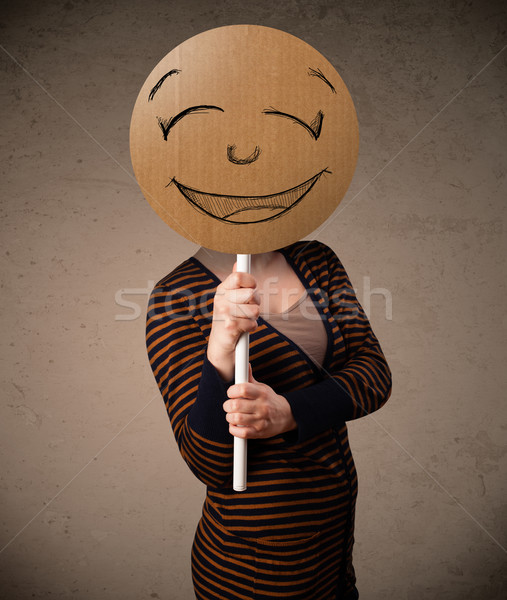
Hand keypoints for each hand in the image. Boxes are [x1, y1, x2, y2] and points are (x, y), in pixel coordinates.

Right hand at [207, 265, 259, 380]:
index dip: (251, 282)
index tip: (252, 288)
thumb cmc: (230, 317)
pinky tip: (243, 329)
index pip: (239, 276)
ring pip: (254, 310)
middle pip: (250, 293)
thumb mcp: (231, 297)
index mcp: (222, 289)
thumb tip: (238, 264)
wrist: (220, 343)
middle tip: (248, 308)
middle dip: (255, 302)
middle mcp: (220, 299)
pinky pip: (252, 323)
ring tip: (244, 319)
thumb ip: (236, 281)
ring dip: (253, 317)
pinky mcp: (229, 327)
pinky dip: (251, 327)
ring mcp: (223, 313)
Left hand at [223, 365, 296, 438]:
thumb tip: (244, 365)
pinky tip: (234, 425)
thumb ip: (250, 378)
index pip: (242, 389)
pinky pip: (242, 433)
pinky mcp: (259, 432)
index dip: (232, 390)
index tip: (231, 393)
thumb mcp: (262, 387)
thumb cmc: (270, 400)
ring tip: (232, 415)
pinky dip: (234, 429)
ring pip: (237, 419)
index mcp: (262, 393)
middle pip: (236, 405)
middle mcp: (262, 407)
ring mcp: (261, 420)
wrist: (287, 415)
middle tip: (229, 405)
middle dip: (227, 405)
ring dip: (230, 417)